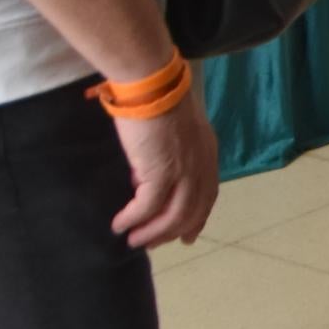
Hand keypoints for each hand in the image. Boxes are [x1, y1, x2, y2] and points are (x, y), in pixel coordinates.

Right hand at [108, 91, 219, 248]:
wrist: (152, 85)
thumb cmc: (157, 98)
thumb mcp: (173, 130)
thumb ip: (171, 153)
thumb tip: (147, 175)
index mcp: (207, 153)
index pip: (207, 195)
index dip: (197, 218)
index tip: (186, 237)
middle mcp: (201, 165)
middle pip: (191, 211)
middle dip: (171, 232)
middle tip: (150, 244)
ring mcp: (183, 171)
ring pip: (172, 216)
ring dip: (152, 233)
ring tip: (133, 240)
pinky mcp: (161, 173)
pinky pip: (147, 207)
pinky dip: (133, 219)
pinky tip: (120, 224)